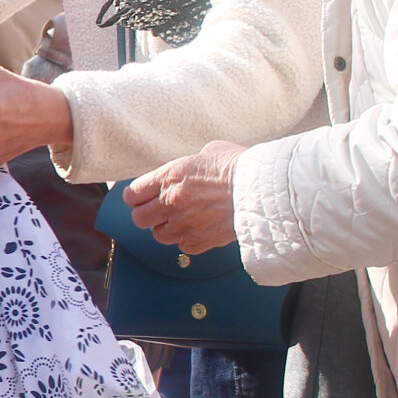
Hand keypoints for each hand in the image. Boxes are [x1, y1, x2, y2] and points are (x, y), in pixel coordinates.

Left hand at [123, 140, 245, 253]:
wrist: (265, 189)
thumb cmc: (241, 167)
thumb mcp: (210, 152)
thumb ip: (190, 164)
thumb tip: (190, 167)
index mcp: (170, 177)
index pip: (133, 194)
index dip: (137, 197)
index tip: (143, 198)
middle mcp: (172, 201)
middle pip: (139, 219)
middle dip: (148, 216)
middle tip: (160, 212)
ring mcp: (185, 224)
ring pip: (159, 236)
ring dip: (168, 229)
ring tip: (184, 220)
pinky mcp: (199, 241)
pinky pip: (182, 246)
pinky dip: (188, 240)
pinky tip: (200, 228)